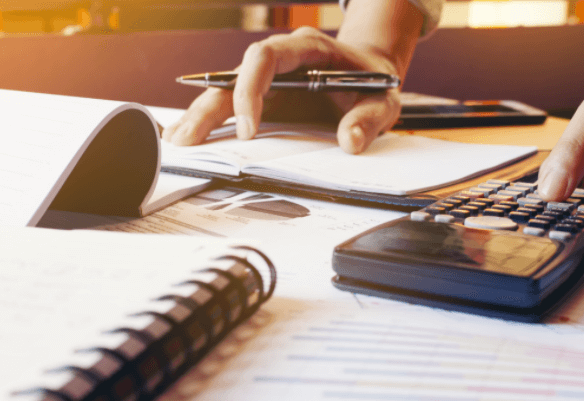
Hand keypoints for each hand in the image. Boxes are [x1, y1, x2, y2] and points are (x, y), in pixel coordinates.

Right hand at [162, 27, 402, 153]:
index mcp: (306, 50)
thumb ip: (368, 120)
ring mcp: (269, 79)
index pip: (265, 57)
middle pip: (233, 74)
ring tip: (177, 142)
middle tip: (188, 140)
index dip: (250, 89)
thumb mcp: (382, 101)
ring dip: (201, 115)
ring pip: (225, 90)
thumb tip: (349, 143)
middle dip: (209, 107)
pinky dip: (211, 120)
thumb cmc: (373, 84)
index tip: (249, 130)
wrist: (371, 73)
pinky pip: (232, 104)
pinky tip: (190, 137)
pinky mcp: (265, 97)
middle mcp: (280, 60)